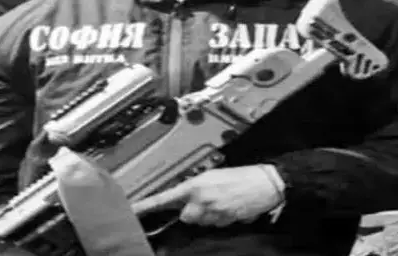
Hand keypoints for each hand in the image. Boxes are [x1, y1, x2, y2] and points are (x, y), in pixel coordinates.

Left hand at [131, 165, 283, 226]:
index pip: (163, 198)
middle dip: (191, 210)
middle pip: (185, 216)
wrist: (264, 182)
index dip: (146, 206)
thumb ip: (194, 185)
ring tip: (220, 200)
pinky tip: (228, 206)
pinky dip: (219, 217)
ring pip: (200, 221)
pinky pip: (215, 224)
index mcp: (195, 185)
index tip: (133, 210)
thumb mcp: (211, 174)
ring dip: (206, 214)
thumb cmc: (241, 176)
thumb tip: (184, 194)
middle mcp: (202, 201)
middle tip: (204, 199)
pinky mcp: (225, 221)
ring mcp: (214, 213)